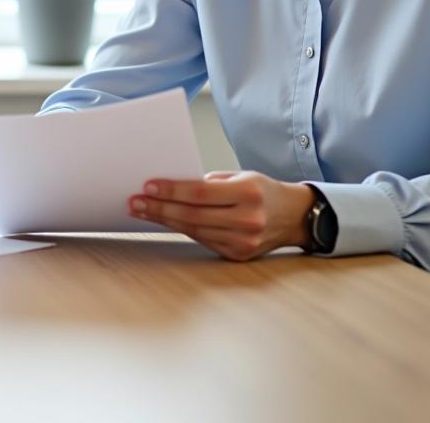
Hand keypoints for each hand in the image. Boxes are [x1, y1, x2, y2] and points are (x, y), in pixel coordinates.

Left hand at [128, 171, 314, 260]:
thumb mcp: (240, 175)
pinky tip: (165, 221)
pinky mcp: (238, 255)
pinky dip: (182, 230)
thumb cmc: (262, 190)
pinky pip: (203, 240)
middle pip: (193, 215)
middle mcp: (248, 220)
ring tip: (142, 211)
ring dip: (164, 220)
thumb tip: (170, 184)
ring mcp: (244, 241)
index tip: (148, 186)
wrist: (293, 216)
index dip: (172, 190)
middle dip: (160, 207)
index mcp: (248, 193)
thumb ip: (209, 182)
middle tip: (135, 201)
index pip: (200, 193)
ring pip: (194, 231)